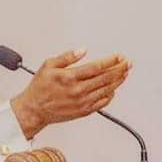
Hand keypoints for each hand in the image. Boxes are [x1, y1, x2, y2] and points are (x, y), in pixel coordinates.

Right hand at [10, 49, 131, 138]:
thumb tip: (81, 50)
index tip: (118, 56)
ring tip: (124, 73)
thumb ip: (66, 57)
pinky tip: (113, 89)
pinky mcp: (84, 111)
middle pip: (106, 78)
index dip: (111, 61)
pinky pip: (103, 102)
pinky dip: (111, 94)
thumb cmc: (39, 88)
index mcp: (69, 77)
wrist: (35, 109)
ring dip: (119, 80)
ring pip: (107, 90)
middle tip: (126, 63)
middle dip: (119, 69)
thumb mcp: (48, 66)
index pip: (97, 67)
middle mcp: (78, 90)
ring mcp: (83, 102)